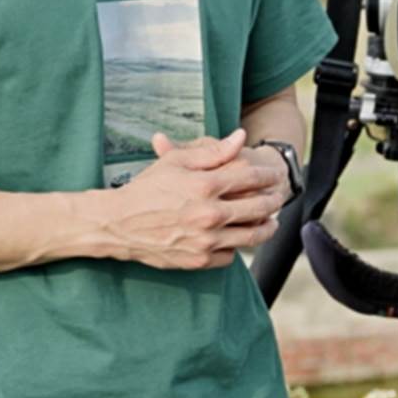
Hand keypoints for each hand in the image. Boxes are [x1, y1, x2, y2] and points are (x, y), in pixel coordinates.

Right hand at [107, 130, 288, 268]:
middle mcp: (209, 215)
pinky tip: (240, 237)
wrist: (119, 224)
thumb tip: (241, 136)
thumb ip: (214, 151)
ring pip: (251, 236)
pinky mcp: (199, 260)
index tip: (274, 175)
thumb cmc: (148, 188)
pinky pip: (231, 254)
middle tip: (279, 197)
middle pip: (258, 207)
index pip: (250, 177)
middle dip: (273, 200)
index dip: (267, 175)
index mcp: (204, 186)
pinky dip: (238, 246)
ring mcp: (205, 240)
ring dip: (266, 227)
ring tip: (271, 221)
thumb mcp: (177, 161)